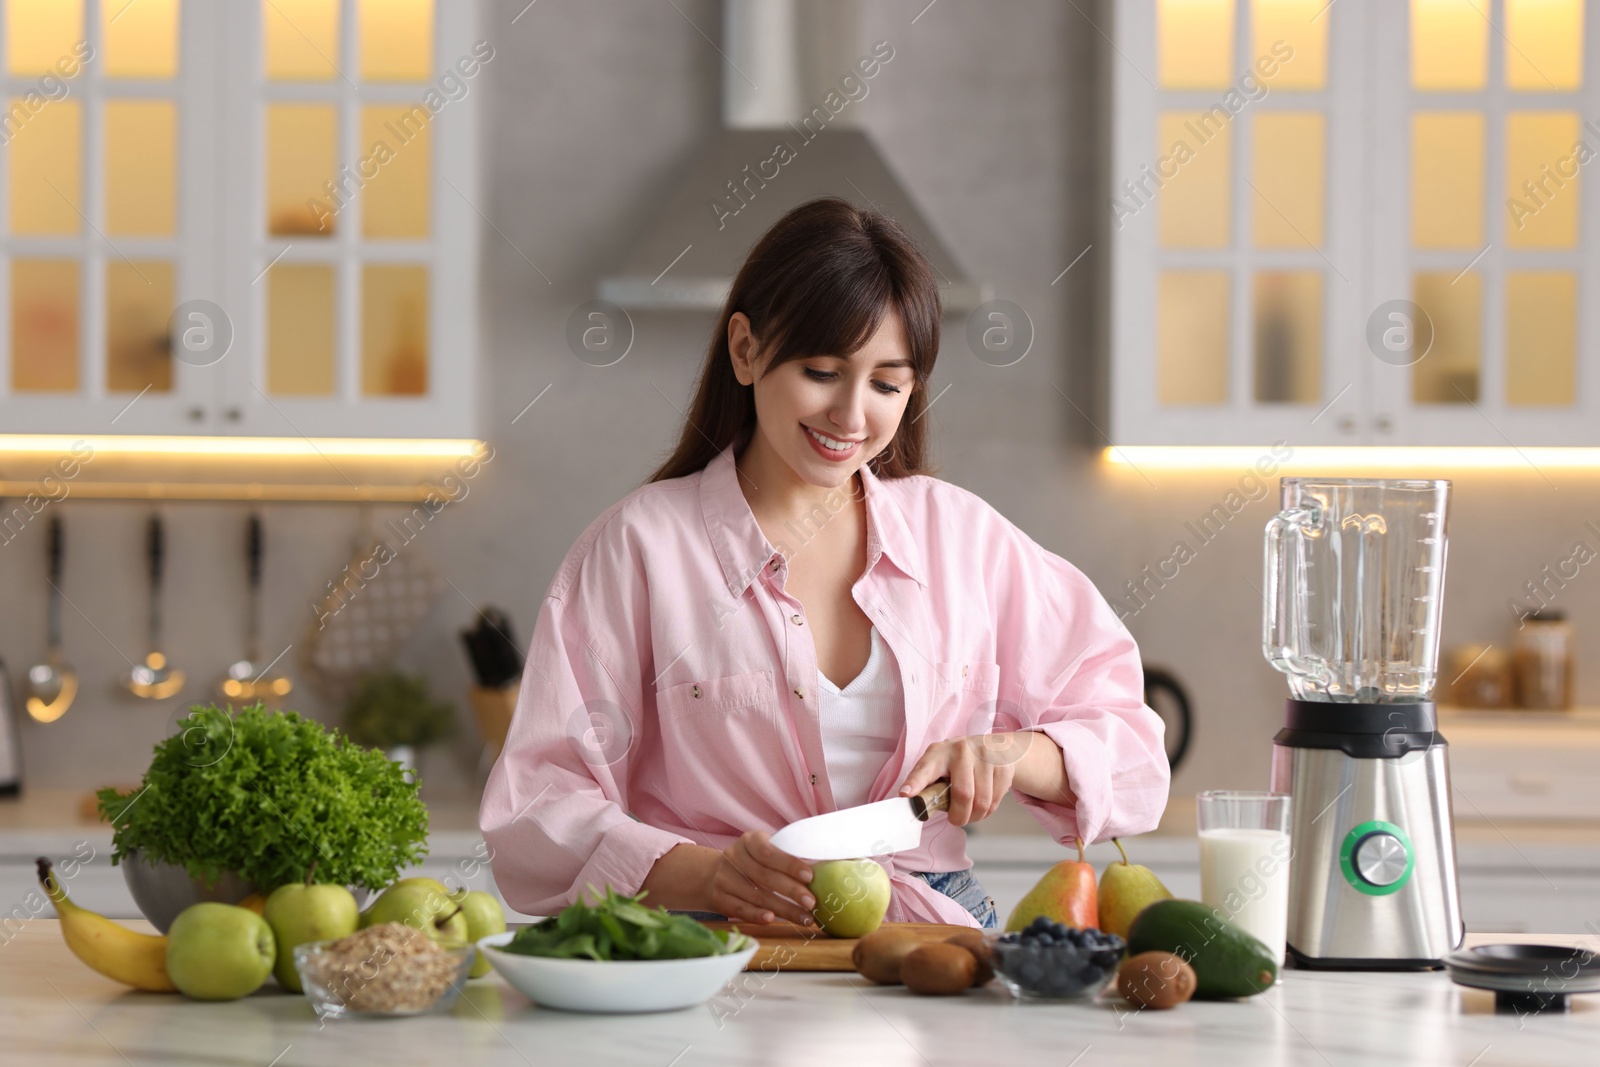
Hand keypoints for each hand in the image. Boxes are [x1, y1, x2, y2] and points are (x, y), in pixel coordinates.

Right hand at [706, 830, 815, 925]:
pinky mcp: (719, 898)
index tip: (810, 877)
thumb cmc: (754, 862)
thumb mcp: (767, 850)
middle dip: (791, 891)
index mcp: (749, 840)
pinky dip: (756, 915)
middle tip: (812, 903)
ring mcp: (724, 878)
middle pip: (765, 876)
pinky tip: (772, 919)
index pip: (769, 852)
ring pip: (756, 895)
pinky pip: (740, 909)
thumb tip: (823, 870)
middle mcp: (733, 856)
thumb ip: (787, 857)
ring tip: (804, 918)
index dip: (790, 864)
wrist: (717, 873)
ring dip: (783, 909)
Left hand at [899, 733, 1030, 825]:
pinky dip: (988, 810)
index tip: (906, 794)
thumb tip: (917, 808)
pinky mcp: (1003, 766)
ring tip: (971, 812)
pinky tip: (984, 802)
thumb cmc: (959, 762)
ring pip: (982, 802)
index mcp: (939, 753)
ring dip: (975, 816)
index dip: (915, 783)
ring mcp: (985, 757)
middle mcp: (962, 751)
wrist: (995, 747)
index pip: (925, 769)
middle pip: (963, 795)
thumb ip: (928, 785)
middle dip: (959, 816)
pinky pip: (995, 801)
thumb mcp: (940, 766)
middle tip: (956, 820)